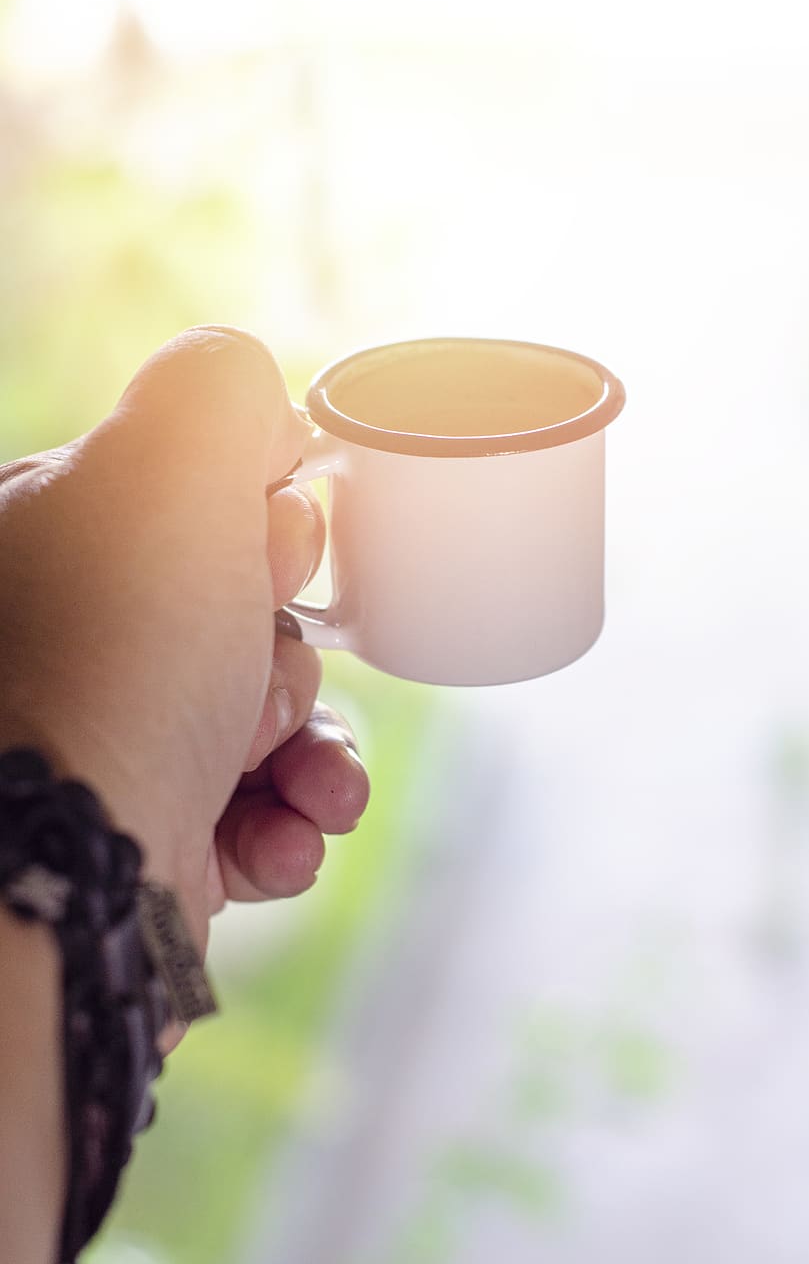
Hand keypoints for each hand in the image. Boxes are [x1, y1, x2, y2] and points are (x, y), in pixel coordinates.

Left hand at [0, 326, 368, 960]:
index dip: (264, 536)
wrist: (70, 875)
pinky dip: (284, 824)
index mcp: (43, 537)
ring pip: (256, 719)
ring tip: (302, 785)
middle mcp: (55, 638)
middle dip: (285, 658)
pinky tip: (280, 840)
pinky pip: (245, 812)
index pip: (196, 507)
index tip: (271, 569)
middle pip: (238, 619)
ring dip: (310, 749)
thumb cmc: (124, 658)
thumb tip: (263, 426)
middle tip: (256, 684)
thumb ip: (219, 387)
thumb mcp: (170, 460)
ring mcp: (90, 745)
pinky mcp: (130, 841)